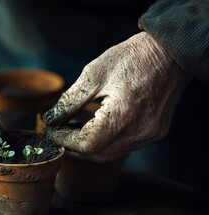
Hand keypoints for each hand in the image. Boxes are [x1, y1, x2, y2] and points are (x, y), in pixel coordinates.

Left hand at [43, 32, 190, 161]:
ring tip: (75, 129)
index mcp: (124, 113)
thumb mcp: (94, 73)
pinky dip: (106, 142)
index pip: (88, 144)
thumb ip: (71, 100)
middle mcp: (140, 130)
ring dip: (90, 146)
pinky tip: (96, 127)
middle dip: (75, 146)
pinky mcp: (155, 132)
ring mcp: (150, 134)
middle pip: (99, 155)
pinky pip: (124, 147)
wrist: (169, 53)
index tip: (53, 130)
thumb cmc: (131, 58)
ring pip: (111, 154)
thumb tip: (51, 118)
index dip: (66, 140)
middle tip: (61, 131)